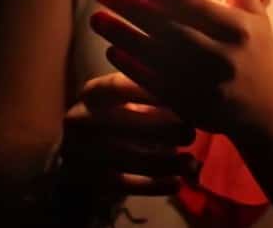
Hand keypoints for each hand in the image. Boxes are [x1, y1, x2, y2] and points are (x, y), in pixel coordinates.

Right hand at [59, 72, 196, 197]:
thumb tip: (193, 91)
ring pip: (126, 158)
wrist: (85, 151)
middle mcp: (80, 120)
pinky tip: (176, 183)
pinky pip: (123, 184)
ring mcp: (79, 152)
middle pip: (123, 124)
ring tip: (192, 164)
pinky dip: (152, 185)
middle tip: (190, 133)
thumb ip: (155, 92)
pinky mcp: (86, 181)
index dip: (150, 91)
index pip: (118, 86)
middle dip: (162, 129)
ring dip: (164, 162)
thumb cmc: (122, 115)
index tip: (183, 96)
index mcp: (93, 93)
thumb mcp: (131, 99)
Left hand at [90, 0, 272, 137]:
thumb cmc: (257, 54)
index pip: (186, 1)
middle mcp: (221, 54)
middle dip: (128, 5)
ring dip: (122, 34)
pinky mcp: (191, 106)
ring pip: (154, 55)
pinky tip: (114, 48)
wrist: (267, 109)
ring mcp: (205, 83)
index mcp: (237, 28)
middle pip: (164, 26)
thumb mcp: (258, 18)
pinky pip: (154, 82)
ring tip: (97, 17)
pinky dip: (132, 65)